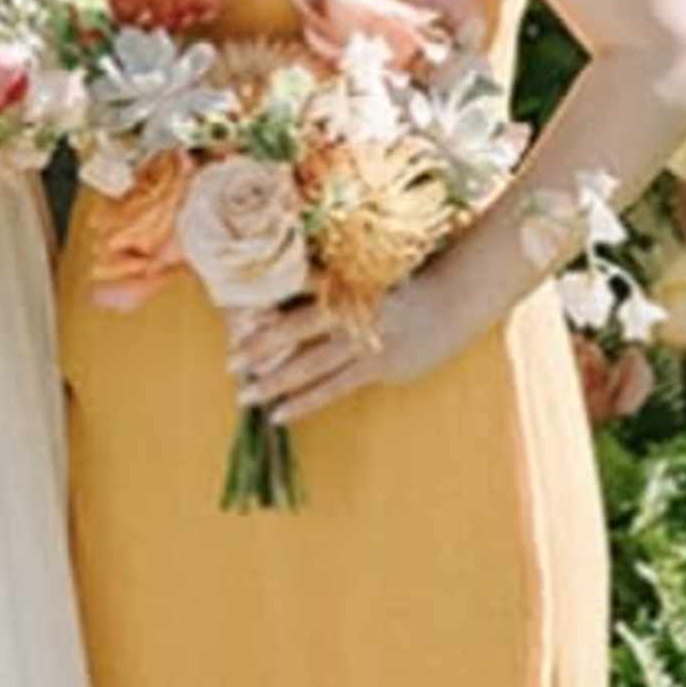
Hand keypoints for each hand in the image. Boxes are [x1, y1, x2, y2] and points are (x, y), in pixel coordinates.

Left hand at [225, 267, 479, 425]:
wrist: (455, 297)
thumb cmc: (404, 280)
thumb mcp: (363, 273)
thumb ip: (325, 283)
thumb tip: (281, 289)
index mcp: (344, 288)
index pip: (295, 304)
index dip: (265, 319)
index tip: (233, 333)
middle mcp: (352, 315)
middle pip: (296, 335)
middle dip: (261, 353)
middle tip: (229, 368)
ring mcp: (366, 344)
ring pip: (312, 367)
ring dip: (276, 383)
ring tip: (247, 397)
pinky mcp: (381, 368)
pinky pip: (336, 388)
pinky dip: (306, 401)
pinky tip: (281, 414)